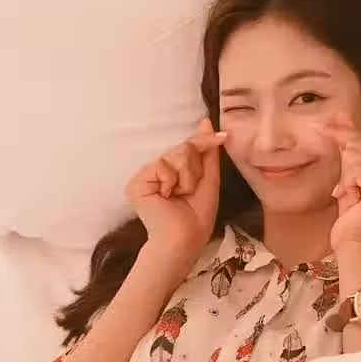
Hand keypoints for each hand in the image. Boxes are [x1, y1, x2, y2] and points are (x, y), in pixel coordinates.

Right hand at [126, 119, 226, 266]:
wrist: (184, 238)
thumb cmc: (198, 215)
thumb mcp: (208, 178)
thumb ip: (207, 152)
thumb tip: (206, 122)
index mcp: (173, 171)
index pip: (190, 146)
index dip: (205, 141)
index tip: (223, 136)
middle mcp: (158, 170)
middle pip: (184, 147)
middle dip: (195, 168)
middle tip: (190, 189)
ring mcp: (146, 175)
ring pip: (176, 154)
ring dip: (187, 176)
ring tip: (180, 194)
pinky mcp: (137, 182)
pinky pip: (163, 164)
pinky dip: (173, 180)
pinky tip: (167, 196)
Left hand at [322, 117, 360, 251]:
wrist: (354, 238)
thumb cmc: (352, 206)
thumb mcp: (349, 167)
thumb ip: (349, 139)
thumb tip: (341, 113)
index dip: (341, 135)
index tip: (323, 128)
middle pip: (357, 144)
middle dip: (346, 165)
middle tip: (352, 186)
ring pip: (354, 156)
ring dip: (347, 177)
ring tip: (355, 192)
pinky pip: (355, 169)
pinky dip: (348, 183)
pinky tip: (356, 196)